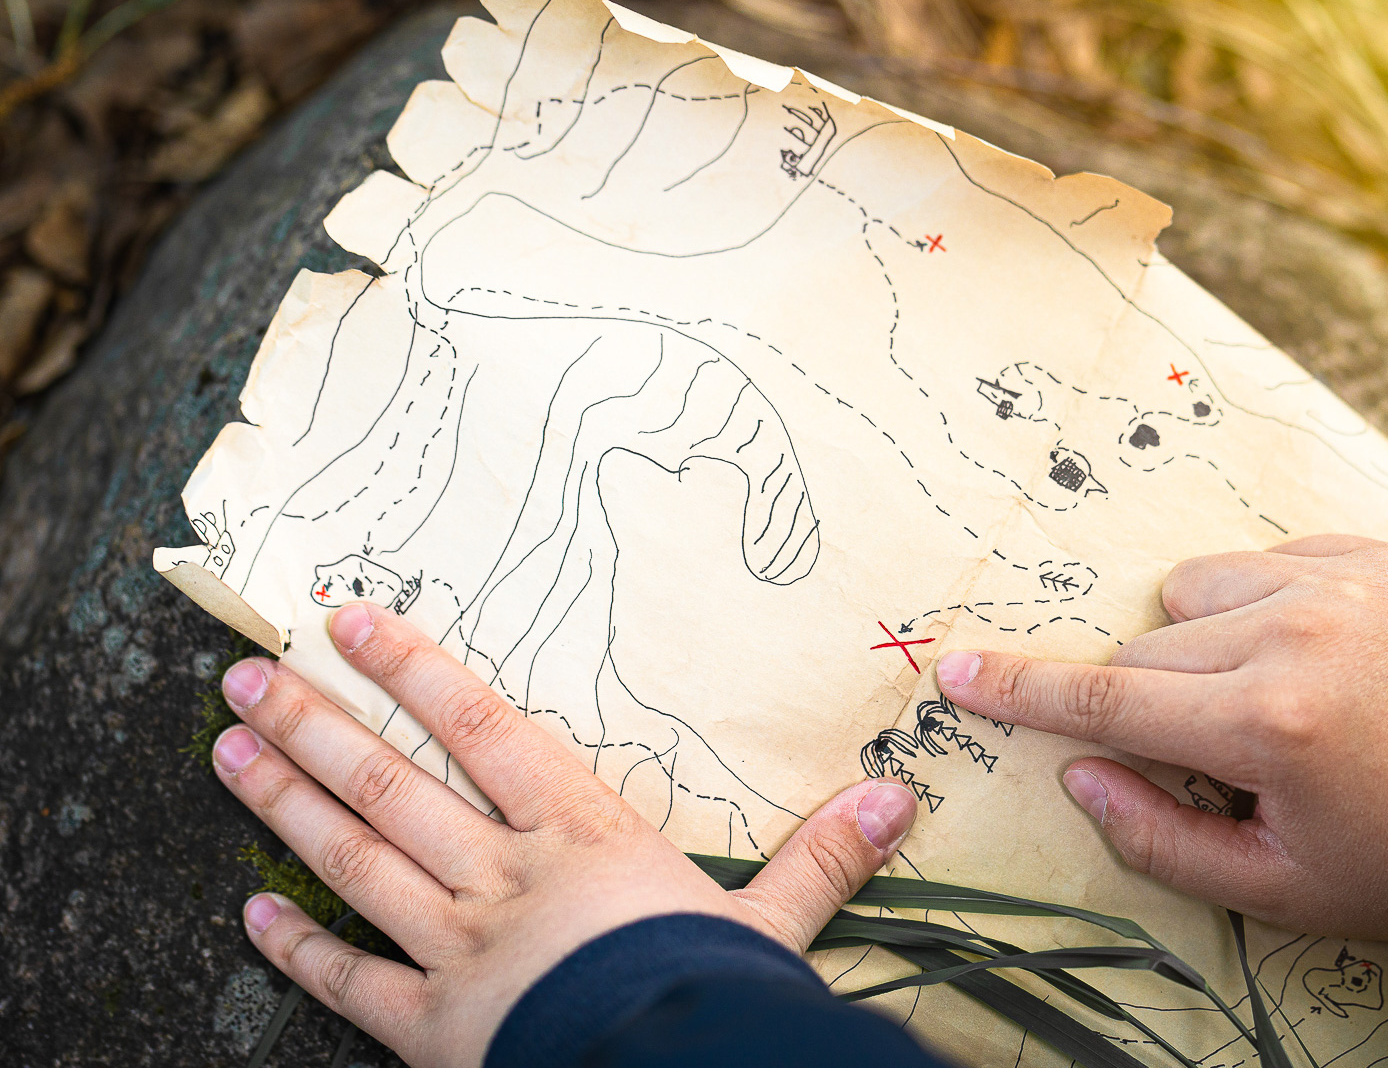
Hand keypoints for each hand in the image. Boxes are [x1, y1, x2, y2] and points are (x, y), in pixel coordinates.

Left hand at [210, 602, 916, 1067]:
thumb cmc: (712, 996)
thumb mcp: (779, 925)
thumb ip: (822, 859)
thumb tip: (897, 800)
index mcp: (578, 834)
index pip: (481, 728)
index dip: (412, 670)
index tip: (350, 622)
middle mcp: (501, 875)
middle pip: (391, 785)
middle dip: (315, 725)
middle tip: (248, 679)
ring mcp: (455, 949)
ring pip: (354, 861)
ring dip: (288, 806)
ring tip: (229, 755)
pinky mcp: (430, 1027)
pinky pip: (351, 980)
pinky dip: (300, 950)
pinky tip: (252, 919)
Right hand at [935, 535, 1387, 940]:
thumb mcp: (1277, 887)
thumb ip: (1158, 837)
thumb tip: (1079, 775)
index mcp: (1268, 723)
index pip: (1108, 698)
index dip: (1023, 690)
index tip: (955, 668)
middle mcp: (1297, 633)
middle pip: (1148, 645)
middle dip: (1156, 698)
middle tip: (1224, 750)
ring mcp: (1343, 581)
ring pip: (1198, 587)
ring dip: (1204, 639)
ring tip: (1273, 692)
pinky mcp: (1379, 553)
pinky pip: (1269, 558)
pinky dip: (1267, 603)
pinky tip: (1321, 655)